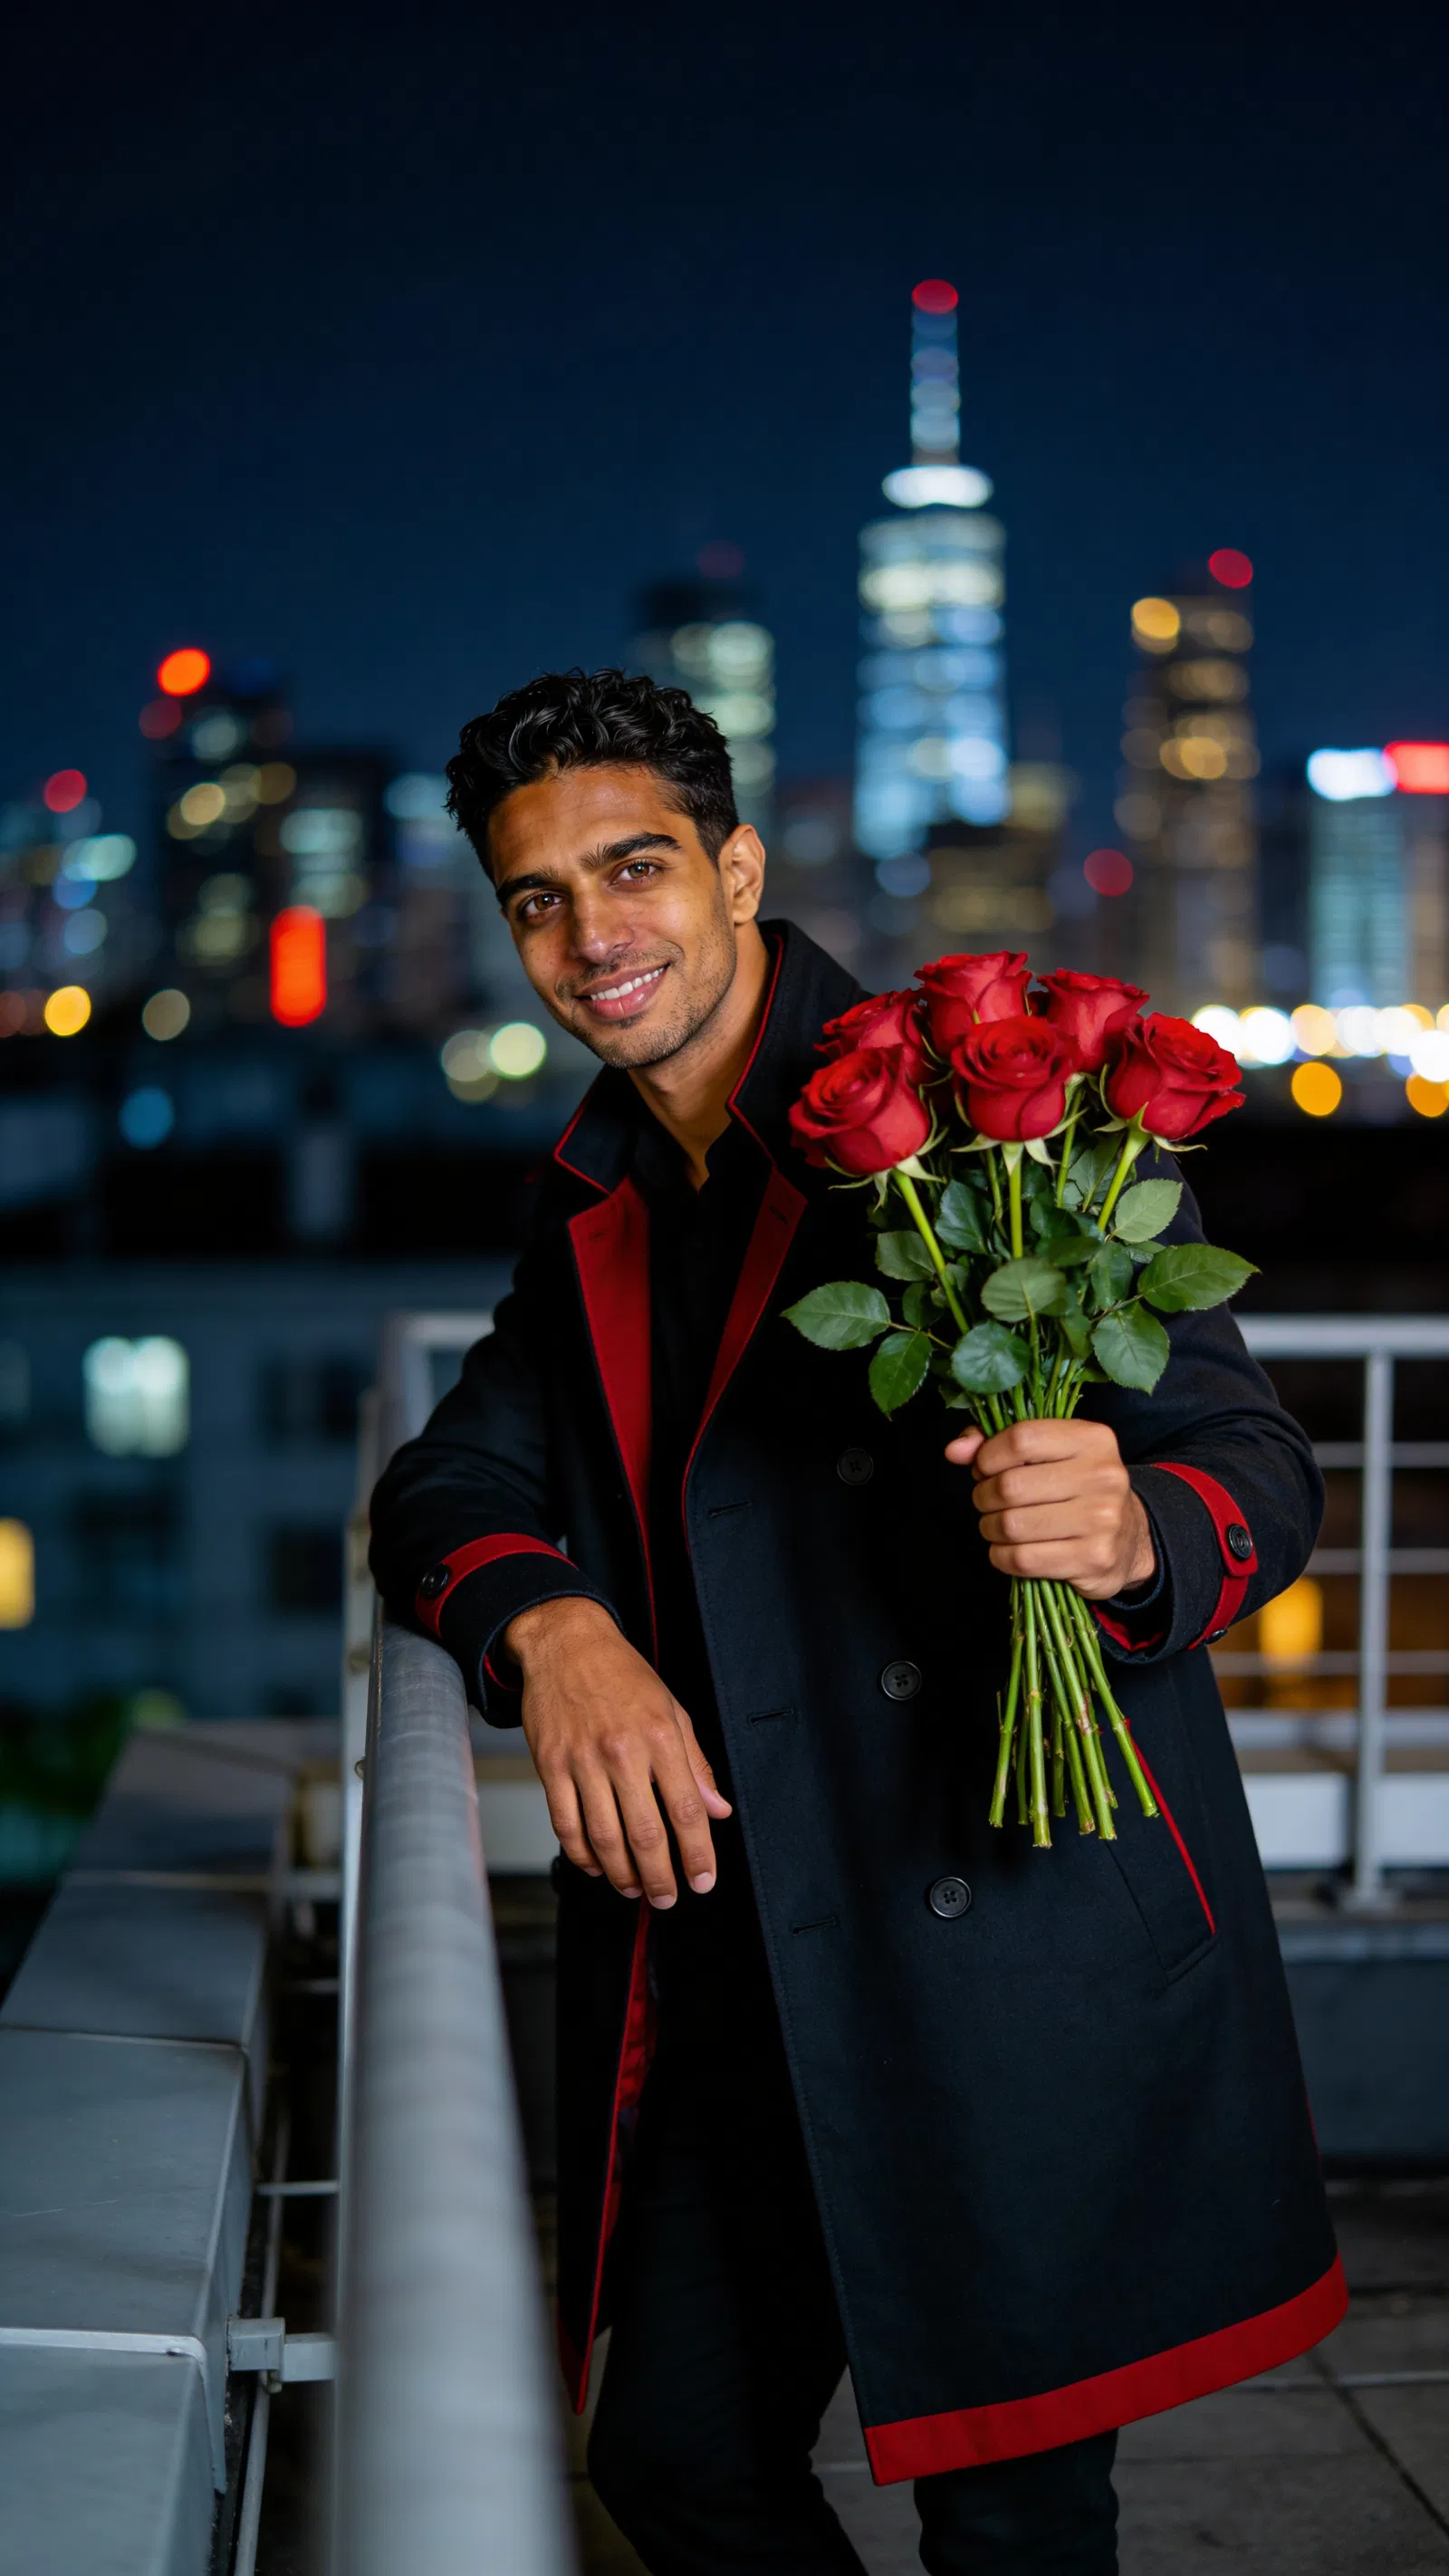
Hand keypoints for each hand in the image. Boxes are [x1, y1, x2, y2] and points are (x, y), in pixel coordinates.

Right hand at [504, 1596, 731, 1905]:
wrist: (565, 1643)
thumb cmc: (622, 1675)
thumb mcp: (671, 1709)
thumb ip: (695, 1764)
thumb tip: (718, 1810)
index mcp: (660, 1736)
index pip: (686, 1808)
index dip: (697, 1852)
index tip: (703, 1880)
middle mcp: (622, 1751)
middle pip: (645, 1833)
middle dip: (660, 1876)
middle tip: (667, 1896)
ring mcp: (582, 1760)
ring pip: (603, 1837)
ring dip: (622, 1874)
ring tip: (635, 1888)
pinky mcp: (550, 1765)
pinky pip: (565, 1824)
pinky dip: (581, 1854)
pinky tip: (596, 1865)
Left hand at [945, 1417, 1154, 1598]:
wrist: (1128, 1540)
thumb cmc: (1076, 1489)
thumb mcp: (1049, 1455)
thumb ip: (998, 1443)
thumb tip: (955, 1450)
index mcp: (1093, 1439)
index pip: (1021, 1438)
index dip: (988, 1456)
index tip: (984, 1468)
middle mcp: (1104, 1475)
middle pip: (1010, 1485)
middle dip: (983, 1496)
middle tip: (988, 1501)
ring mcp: (1102, 1520)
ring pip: (1011, 1525)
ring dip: (990, 1528)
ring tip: (997, 1526)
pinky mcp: (1093, 1559)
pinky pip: (1022, 1559)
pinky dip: (1002, 1556)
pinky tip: (1009, 1550)